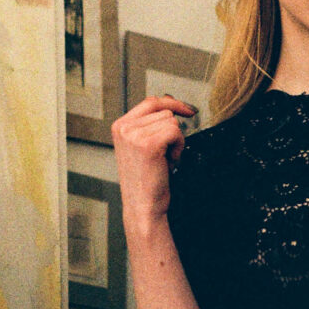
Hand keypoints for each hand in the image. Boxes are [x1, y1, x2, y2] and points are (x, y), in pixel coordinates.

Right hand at [111, 95, 197, 234]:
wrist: (142, 206)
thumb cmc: (146, 180)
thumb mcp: (143, 145)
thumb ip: (151, 124)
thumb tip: (171, 101)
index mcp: (120, 125)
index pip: (151, 102)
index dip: (173, 103)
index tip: (188, 110)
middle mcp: (124, 127)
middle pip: (164, 112)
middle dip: (172, 132)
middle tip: (165, 154)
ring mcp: (134, 134)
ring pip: (172, 122)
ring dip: (176, 141)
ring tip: (164, 160)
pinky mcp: (148, 144)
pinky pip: (176, 132)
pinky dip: (179, 147)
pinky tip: (169, 162)